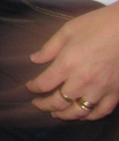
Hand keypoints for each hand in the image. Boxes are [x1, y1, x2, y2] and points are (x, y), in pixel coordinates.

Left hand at [26, 3, 118, 120]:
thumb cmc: (98, 24)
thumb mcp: (68, 30)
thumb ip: (49, 48)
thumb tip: (34, 59)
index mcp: (67, 65)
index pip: (43, 84)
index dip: (33, 88)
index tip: (30, 87)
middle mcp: (82, 81)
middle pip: (58, 103)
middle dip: (44, 106)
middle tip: (38, 104)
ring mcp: (100, 89)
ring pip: (78, 112)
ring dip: (65, 115)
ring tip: (57, 114)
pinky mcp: (117, 92)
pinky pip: (101, 111)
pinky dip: (90, 116)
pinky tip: (83, 114)